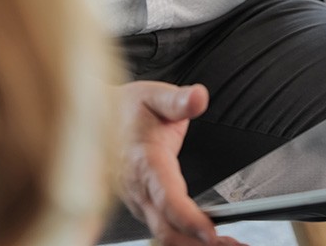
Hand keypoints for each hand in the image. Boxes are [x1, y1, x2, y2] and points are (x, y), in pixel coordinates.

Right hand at [111, 80, 248, 245]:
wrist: (95, 118)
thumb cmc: (126, 108)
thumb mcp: (153, 95)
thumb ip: (178, 100)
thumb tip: (199, 97)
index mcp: (144, 160)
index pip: (166, 197)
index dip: (188, 218)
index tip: (212, 231)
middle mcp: (138, 188)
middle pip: (167, 230)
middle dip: (198, 243)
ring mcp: (137, 201)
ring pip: (165, 235)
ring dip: (193, 244)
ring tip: (229, 245)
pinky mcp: (141, 206)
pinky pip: (163, 230)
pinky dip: (185, 239)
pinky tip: (205, 240)